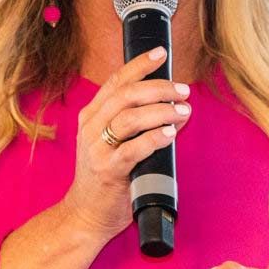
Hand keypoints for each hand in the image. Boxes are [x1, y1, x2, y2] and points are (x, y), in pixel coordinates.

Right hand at [62, 47, 192, 243]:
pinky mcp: (108, 171)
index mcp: (91, 116)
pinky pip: (133, 148)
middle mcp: (91, 128)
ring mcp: (97, 149)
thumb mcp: (115, 142)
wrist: (86, 214)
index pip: (116, 81)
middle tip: (182, 91)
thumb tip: (178, 106)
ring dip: (161, 110)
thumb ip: (140, 123)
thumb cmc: (106, 176)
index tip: (161, 54)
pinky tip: (170, 132)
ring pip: (130, 117)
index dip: (140, 65)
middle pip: (126, 95)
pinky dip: (154, 137)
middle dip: (159, 88)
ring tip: (182, 111)